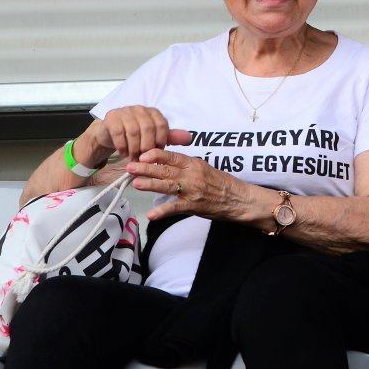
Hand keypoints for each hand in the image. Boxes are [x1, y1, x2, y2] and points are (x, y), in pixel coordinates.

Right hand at [92, 106, 192, 162]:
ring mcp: (125, 111)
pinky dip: (122, 146)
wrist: (109, 133)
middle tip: (144, 159)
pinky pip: (119, 133)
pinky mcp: (112, 118)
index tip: (157, 152)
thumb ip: (169, 137)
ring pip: (133, 131)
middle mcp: (140, 109)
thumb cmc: (134, 136)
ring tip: (134, 158)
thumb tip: (189, 138)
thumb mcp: (153, 136)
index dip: (161, 141)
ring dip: (134, 148)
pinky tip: (123, 153)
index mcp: (153, 112)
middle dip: (147, 147)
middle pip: (148, 128)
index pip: (162, 125)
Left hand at [129, 148, 245, 222]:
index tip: (143, 154)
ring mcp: (192, 191)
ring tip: (136, 183)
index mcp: (195, 164)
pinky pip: (175, 208)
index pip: (172, 156)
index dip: (156, 155)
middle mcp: (192, 175)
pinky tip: (151, 214)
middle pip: (165, 170)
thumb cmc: (222, 184)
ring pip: (167, 186)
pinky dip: (163, 211)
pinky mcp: (193, 205)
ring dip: (150, 184)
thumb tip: (166, 163)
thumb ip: (186, 166)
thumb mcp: (205, 168)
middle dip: (146, 168)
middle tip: (130, 167)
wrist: (238, 199)